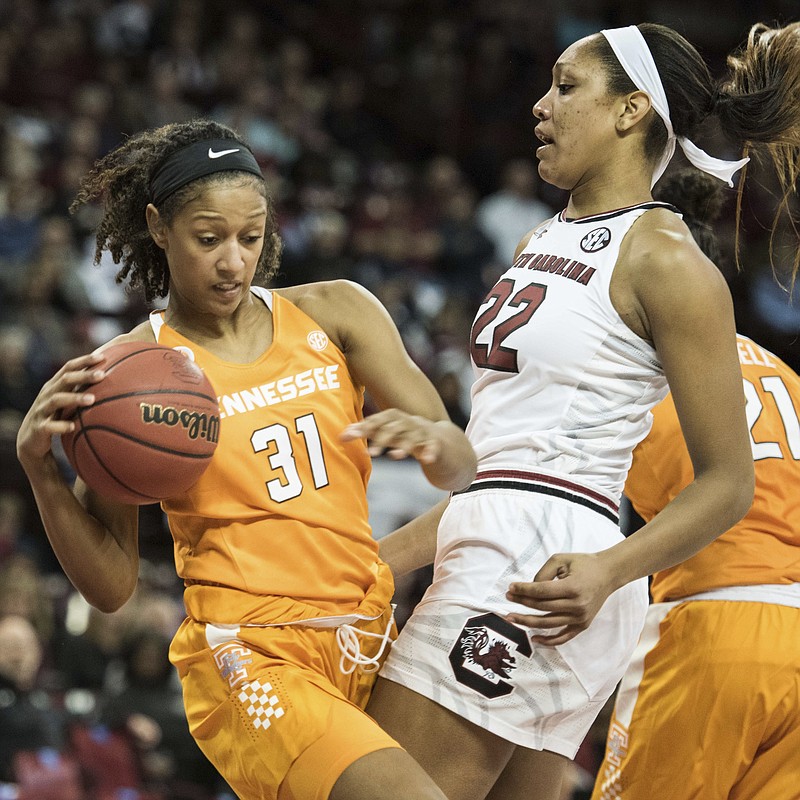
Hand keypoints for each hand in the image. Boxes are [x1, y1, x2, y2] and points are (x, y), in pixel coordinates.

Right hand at [16, 351, 106, 466]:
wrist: (31, 440)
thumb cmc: (55, 417)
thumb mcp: (67, 402)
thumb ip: (83, 391)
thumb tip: (115, 384)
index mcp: (55, 386)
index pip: (68, 368)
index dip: (84, 361)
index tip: (102, 357)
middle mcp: (47, 394)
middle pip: (64, 380)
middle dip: (83, 376)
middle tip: (102, 375)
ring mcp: (41, 410)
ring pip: (56, 400)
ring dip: (74, 398)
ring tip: (92, 399)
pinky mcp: (39, 428)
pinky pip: (49, 426)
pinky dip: (60, 425)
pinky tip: (73, 426)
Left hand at [341, 409, 443, 464]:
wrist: (439, 439)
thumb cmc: (405, 435)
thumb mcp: (386, 433)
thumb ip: (366, 432)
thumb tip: (342, 435)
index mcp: (394, 418)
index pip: (378, 420)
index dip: (365, 427)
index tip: (352, 436)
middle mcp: (409, 422)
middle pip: (395, 426)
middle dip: (382, 438)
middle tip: (371, 454)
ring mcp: (423, 431)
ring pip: (414, 435)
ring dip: (405, 445)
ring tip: (395, 456)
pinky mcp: (436, 442)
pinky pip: (434, 445)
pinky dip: (431, 451)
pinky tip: (426, 460)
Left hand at [505, 552, 617, 645]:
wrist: (608, 574)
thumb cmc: (583, 564)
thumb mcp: (561, 560)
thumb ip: (543, 573)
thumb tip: (530, 589)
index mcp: (572, 588)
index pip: (541, 591)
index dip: (523, 590)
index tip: (510, 587)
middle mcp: (577, 606)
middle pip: (542, 607)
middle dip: (521, 602)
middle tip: (507, 597)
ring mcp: (580, 618)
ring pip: (548, 623)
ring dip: (527, 621)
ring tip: (512, 617)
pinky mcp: (583, 625)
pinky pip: (563, 637)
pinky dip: (548, 641)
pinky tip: (534, 639)